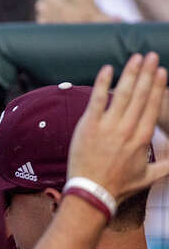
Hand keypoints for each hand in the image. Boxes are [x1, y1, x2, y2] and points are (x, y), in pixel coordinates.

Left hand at [67, 52, 168, 201]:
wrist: (91, 193)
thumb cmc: (119, 186)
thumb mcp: (149, 176)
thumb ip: (168, 165)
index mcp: (142, 138)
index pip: (152, 106)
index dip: (158, 87)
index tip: (162, 71)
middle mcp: (127, 129)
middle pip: (140, 95)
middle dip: (147, 73)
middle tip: (151, 55)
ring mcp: (107, 127)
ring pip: (122, 94)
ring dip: (130, 73)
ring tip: (136, 57)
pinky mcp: (88, 126)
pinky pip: (96, 100)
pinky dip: (102, 83)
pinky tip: (107, 68)